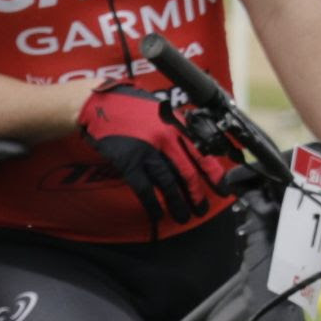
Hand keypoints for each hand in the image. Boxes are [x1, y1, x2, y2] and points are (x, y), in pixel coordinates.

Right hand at [76, 82, 217, 232]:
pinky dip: (152, 204)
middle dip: (197, 194)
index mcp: (175, 124)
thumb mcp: (159, 109)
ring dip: (178, 203)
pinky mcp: (128, 161)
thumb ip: (174, 126)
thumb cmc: (127, 104)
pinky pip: (144, 188)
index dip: (214, 174)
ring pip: (169, 183)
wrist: (98, 103)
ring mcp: (147, 150)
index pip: (202, 152)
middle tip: (201, 208)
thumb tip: (190, 145)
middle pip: (188, 172)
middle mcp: (165, 137)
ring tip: (183, 217)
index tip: (222, 188)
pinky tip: (157, 214)